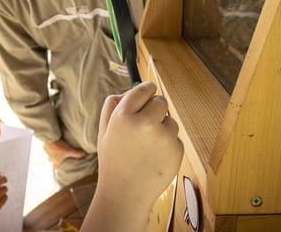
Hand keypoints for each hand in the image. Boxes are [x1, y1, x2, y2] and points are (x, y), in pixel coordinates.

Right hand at [43, 139, 86, 167]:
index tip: (62, 167)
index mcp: (56, 162)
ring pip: (51, 156)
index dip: (60, 168)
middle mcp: (51, 159)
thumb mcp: (69, 150)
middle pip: (53, 162)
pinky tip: (54, 145)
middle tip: (61, 158)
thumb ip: (76, 153)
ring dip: (54, 154)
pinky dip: (51, 148)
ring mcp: (47, 153)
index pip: (57, 168)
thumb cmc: (58, 146)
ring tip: (58, 151)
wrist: (50, 138)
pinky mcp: (45, 147)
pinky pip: (48, 150)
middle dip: (57, 160)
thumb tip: (84, 155)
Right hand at [82, 82, 182, 231]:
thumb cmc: (113, 161)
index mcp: (124, 115)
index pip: (144, 89)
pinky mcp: (176, 150)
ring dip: (163, 128)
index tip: (149, 92)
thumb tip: (133, 88)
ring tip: (147, 146)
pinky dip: (168, 145)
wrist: (125, 193)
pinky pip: (175, 138)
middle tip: (147, 122)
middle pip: (161, 101)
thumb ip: (113, 105)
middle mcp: (145, 122)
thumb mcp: (104, 131)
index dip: (147, 90)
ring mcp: (164, 137)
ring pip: (171, 120)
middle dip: (156, 108)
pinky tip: (155, 157)